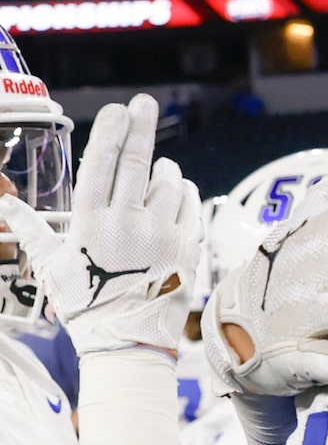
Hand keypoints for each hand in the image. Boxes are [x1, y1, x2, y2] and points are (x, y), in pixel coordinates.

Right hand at [6, 95, 202, 357]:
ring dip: (165, 168)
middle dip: (141, 127)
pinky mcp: (188, 249)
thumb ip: (33, 229)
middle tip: (144, 102)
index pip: (101, 165)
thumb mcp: (50, 266)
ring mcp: (162, 234)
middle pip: (137, 163)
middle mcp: (128, 222)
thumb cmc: (83, 305)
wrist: (126, 343)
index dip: (110, 132)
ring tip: (160, 165)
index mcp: (91, 223)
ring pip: (169, 183)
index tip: (116, 108)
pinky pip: (191, 206)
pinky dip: (185, 191)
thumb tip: (4, 203)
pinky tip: (178, 186)